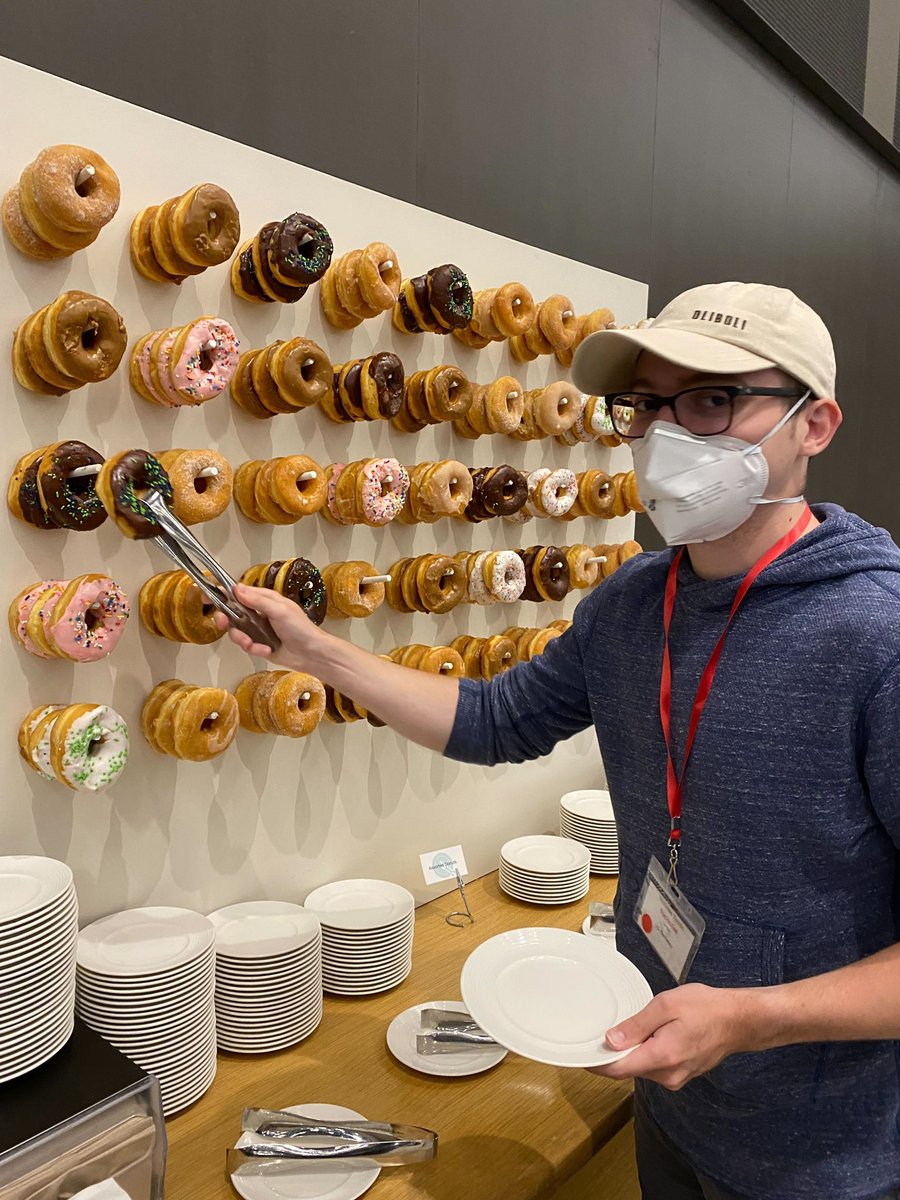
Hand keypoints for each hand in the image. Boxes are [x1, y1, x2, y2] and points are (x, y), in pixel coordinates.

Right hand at [215, 583, 325, 668]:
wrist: (311, 654)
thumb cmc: (300, 628)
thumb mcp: (279, 610)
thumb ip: (257, 600)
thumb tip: (236, 589)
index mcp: (263, 599)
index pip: (237, 593)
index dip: (220, 593)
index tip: (205, 595)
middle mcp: (257, 612)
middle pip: (230, 613)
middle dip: (226, 620)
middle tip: (223, 624)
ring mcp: (257, 629)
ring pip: (236, 632)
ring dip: (243, 639)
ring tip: (254, 644)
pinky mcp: (258, 644)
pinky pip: (246, 646)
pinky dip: (254, 648)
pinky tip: (266, 650)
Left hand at [589, 983, 756, 1090]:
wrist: (739, 1020)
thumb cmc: (706, 1008)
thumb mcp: (666, 1006)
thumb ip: (637, 1024)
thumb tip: (611, 1039)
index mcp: (661, 1057)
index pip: (617, 1069)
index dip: (595, 1063)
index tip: (580, 1053)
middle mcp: (667, 1075)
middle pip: (628, 1068)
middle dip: (617, 1050)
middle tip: (609, 1025)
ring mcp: (676, 1078)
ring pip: (641, 1067)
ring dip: (634, 1049)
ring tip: (643, 1023)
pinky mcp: (681, 1075)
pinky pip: (655, 1066)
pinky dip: (648, 1052)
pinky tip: (655, 1033)